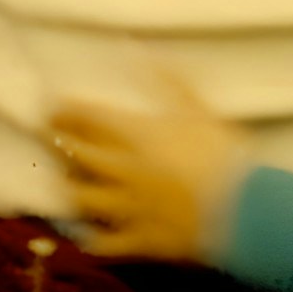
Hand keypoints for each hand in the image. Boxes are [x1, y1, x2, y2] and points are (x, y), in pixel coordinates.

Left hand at [46, 79, 253, 264]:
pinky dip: (93, 238)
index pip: (87, 119)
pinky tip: (87, 234)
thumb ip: (169, 81)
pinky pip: (104, 243)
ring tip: (67, 183)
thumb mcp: (198, 110)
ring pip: (82, 200)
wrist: (242, 210)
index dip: (66, 111)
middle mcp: (123, 172)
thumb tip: (139, 48)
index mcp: (136, 137)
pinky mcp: (139, 240)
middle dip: (59, 144)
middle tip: (49, 137)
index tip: (53, 106)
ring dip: (71, 189)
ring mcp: (128, 209)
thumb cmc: (223, 155)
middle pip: (77, 156)